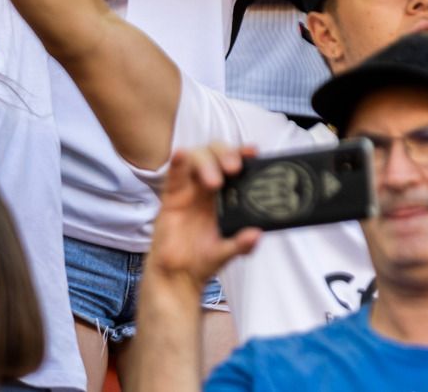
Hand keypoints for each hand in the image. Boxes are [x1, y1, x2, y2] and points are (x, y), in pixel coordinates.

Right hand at [144, 144, 260, 292]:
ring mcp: (189, 188)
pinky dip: (176, 162)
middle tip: (234, 168)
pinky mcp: (171, 195)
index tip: (253, 152)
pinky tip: (180, 155)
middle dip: (226, 154)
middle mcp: (208, 187)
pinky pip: (173, 173)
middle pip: (216, 154)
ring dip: (206, 162)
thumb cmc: (203, 259)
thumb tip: (256, 234)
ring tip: (214, 181)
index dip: (243, 154)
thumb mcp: (227, 253)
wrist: (177, 275)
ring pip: (196, 158)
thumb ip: (241, 244)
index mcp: (226, 195)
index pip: (235, 165)